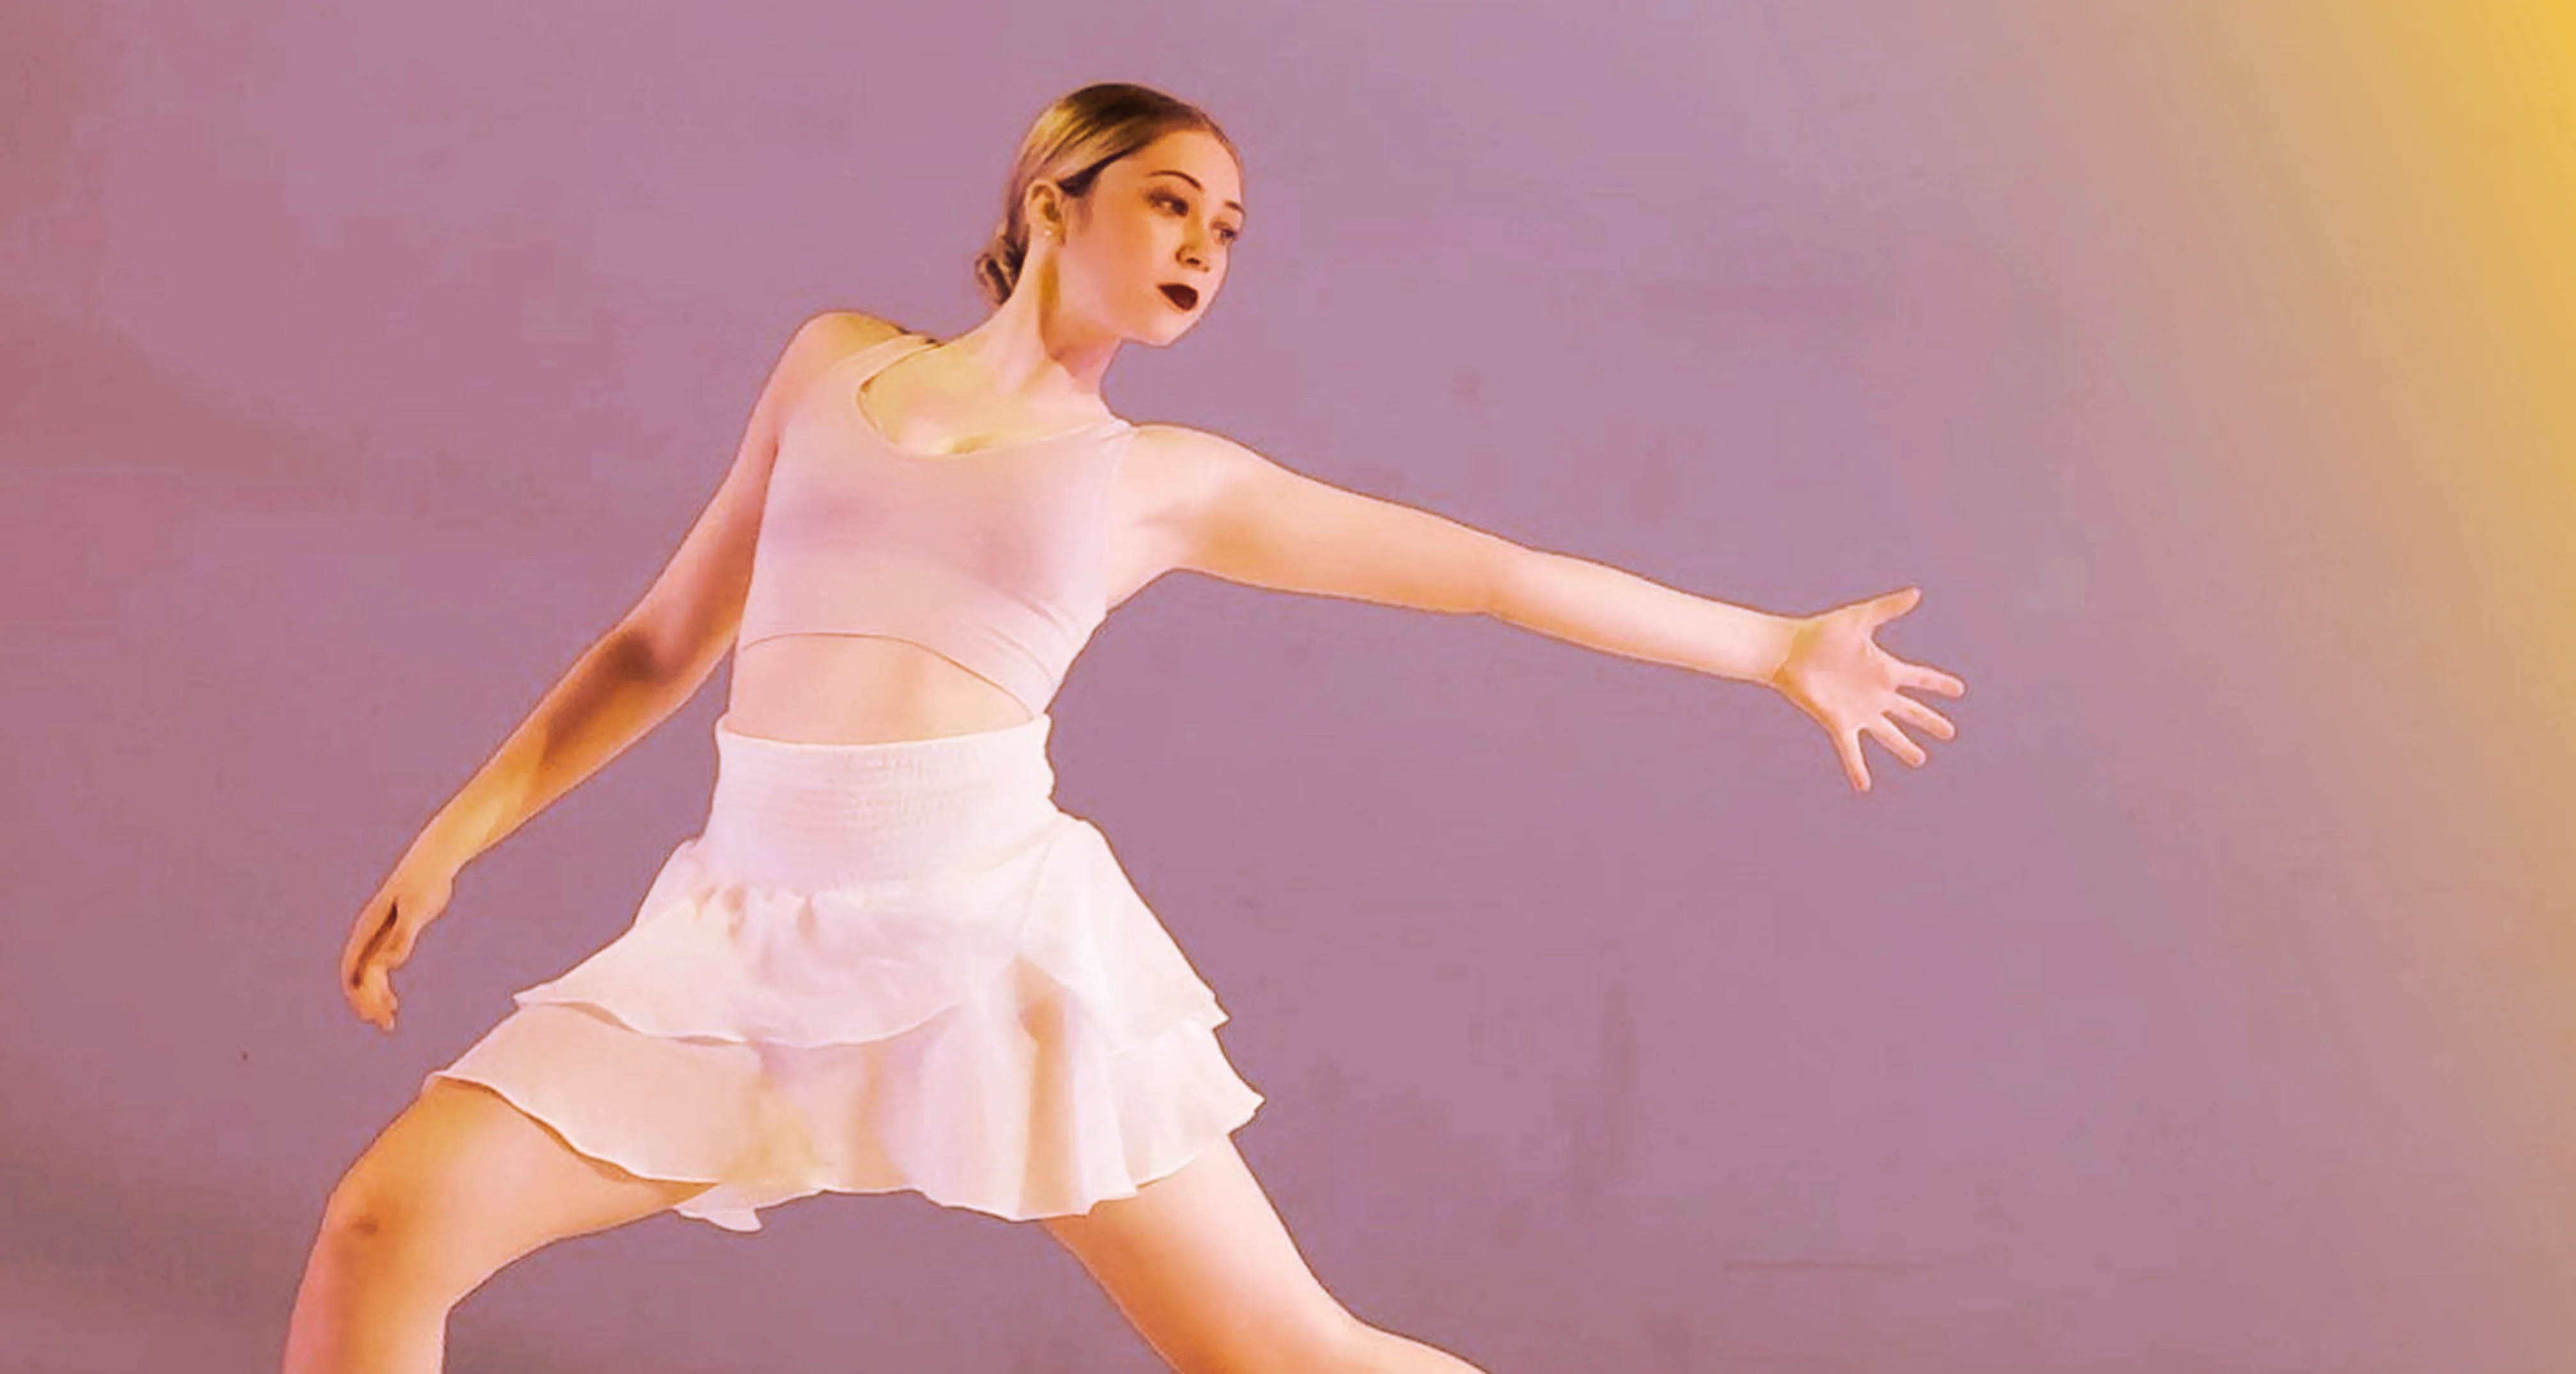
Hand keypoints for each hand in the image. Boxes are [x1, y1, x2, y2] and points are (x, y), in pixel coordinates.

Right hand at [340, 845, 458, 1032]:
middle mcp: (368, 935)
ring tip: (388, 1022)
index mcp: (368, 930)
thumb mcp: (416, 910)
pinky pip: (380, 969)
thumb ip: (402, 937)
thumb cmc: (425, 883)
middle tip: (386, 1024)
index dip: (357, 993)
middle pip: (358, 976)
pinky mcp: (392, 935)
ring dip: (375, 999)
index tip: (370, 1014)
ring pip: (368, 976)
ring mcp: (378, 936)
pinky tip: (393, 1002)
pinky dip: (383, 987)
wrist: (434, 862)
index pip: (353, 969)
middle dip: (367, 1002)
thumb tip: (388, 966)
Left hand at [1766, 586, 1964, 793]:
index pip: (1919, 678)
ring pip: (1888, 734)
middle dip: (1929, 722)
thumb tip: (1916, 593)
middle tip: (1950, 733)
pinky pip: (1851, 751)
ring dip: (1904, 747)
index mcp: (1884, 669)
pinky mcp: (1839, 722)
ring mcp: (1859, 710)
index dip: (1939, 684)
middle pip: (1910, 711)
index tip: (1959, 690)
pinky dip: (1857, 768)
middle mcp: (1875, 693)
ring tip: (1920, 760)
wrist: (1789, 651)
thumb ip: (1887, 609)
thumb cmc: (1821, 632)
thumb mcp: (1859, 619)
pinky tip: (1864, 786)